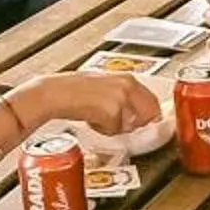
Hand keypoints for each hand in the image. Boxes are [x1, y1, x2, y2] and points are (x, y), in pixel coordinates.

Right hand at [8, 72, 161, 136]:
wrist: (56, 93)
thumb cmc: (75, 89)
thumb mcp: (105, 87)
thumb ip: (123, 96)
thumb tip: (140, 113)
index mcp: (128, 78)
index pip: (153, 101)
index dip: (150, 116)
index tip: (146, 123)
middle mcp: (128, 86)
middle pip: (149, 115)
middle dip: (135, 124)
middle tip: (116, 122)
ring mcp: (121, 99)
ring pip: (130, 125)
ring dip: (116, 127)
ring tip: (98, 115)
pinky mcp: (112, 112)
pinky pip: (114, 131)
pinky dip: (103, 130)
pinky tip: (91, 118)